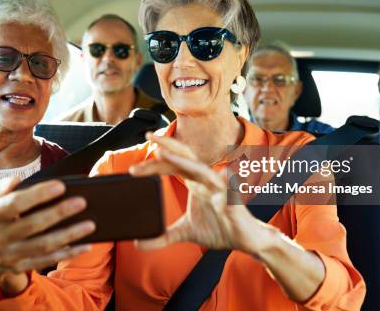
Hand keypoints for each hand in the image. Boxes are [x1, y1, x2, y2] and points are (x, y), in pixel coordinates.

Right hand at [0, 177, 95, 295]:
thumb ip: (3, 188)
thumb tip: (17, 179)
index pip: (15, 204)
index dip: (38, 195)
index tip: (61, 186)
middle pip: (33, 225)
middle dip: (59, 213)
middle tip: (82, 202)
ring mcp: (8, 256)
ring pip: (43, 245)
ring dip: (69, 235)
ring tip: (90, 224)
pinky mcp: (20, 267)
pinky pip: (48, 260)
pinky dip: (68, 253)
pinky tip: (86, 245)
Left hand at [129, 133, 279, 254]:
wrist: (245, 240)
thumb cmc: (219, 229)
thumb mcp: (185, 233)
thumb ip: (163, 237)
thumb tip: (138, 243)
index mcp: (195, 182)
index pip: (173, 166)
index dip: (155, 164)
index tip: (134, 168)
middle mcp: (206, 179)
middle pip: (186, 156)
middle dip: (168, 145)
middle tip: (148, 135)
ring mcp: (219, 187)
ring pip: (200, 168)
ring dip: (181, 161)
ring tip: (163, 153)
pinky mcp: (232, 198)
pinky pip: (226, 187)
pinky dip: (220, 181)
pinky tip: (216, 175)